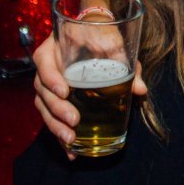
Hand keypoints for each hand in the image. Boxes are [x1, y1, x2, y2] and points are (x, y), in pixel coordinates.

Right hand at [32, 34, 148, 159]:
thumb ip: (126, 63)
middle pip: (43, 92)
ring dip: (56, 126)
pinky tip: (71, 152)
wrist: (95, 32)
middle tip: (73, 122)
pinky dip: (61, 136)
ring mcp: (48, 86)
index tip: (65, 91)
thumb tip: (140, 89)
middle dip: (56, 110)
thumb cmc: (103, 35)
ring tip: (70, 141)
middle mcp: (46, 68)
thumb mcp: (115, 44)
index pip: (44, 64)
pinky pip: (53, 118)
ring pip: (44, 109)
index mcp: (53, 49)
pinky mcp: (56, 100)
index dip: (51, 79)